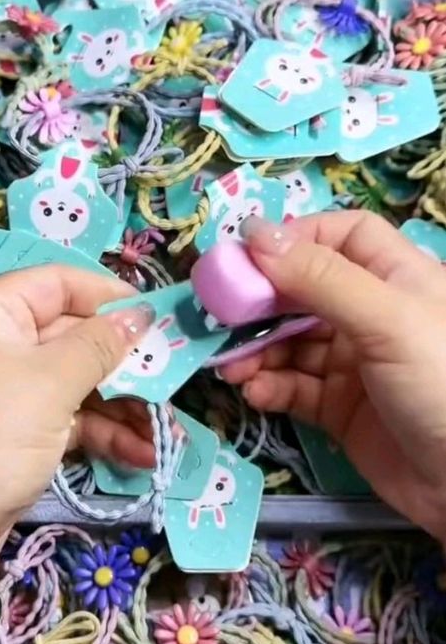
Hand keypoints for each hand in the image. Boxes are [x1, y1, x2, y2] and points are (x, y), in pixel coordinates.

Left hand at [0, 266, 154, 560]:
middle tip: (173, 378)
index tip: (159, 317)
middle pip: (70, 335)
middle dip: (124, 363)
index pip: (56, 284)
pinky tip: (141, 455)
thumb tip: (142, 315)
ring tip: (165, 431)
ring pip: (73, 382)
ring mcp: (0, 390)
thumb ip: (100, 345)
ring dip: (121, 406)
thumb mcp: (50, 384)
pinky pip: (65, 417)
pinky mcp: (12, 432)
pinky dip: (100, 433)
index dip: (109, 297)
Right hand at [221, 211, 445, 541]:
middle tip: (220, 315)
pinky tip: (256, 394)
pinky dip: (270, 387)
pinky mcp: (339, 409)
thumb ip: (321, 278)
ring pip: (291, 342)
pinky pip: (293, 388)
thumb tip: (254, 234)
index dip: (297, 239)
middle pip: (304, 290)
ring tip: (234, 368)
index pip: (342, 236)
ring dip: (257, 350)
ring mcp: (354, 364)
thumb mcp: (387, 320)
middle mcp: (373, 315)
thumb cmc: (439, 384)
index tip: (248, 256)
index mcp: (397, 279)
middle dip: (262, 302)